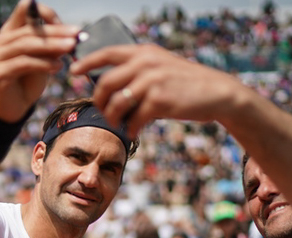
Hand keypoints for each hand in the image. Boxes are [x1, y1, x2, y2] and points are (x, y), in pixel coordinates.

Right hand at [0, 0, 77, 122]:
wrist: (13, 109)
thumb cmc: (27, 83)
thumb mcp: (42, 61)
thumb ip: (50, 47)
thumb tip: (71, 35)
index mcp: (7, 33)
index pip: (24, 10)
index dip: (46, 14)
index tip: (67, 27)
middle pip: (29, 29)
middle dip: (55, 32)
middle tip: (76, 36)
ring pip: (26, 45)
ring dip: (52, 46)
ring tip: (70, 48)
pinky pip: (24, 63)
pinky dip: (43, 63)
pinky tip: (58, 66)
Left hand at [70, 44, 240, 136]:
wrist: (217, 93)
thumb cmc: (188, 83)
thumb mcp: (163, 65)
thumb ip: (140, 68)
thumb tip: (112, 82)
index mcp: (144, 52)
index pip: (107, 53)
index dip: (87, 62)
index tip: (73, 72)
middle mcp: (146, 63)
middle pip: (105, 83)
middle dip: (98, 101)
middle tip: (102, 112)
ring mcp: (152, 82)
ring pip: (116, 103)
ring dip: (113, 118)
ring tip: (119, 124)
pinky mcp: (159, 101)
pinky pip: (133, 119)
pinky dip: (130, 128)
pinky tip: (134, 131)